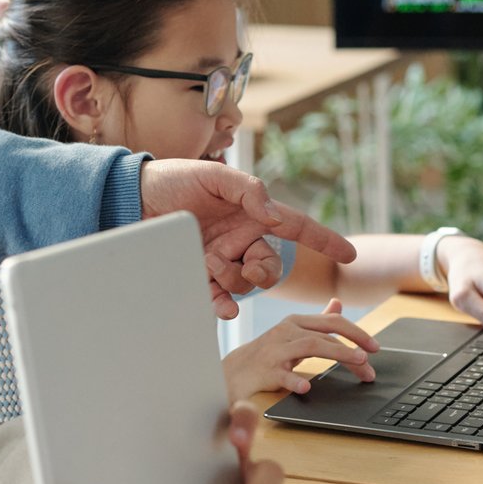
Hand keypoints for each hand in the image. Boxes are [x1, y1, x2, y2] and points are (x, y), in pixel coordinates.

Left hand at [140, 158, 356, 317]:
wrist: (132, 197)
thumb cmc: (174, 179)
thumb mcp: (213, 175)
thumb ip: (248, 191)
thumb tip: (275, 215)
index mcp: (252, 212)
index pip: (296, 226)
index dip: (324, 239)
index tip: (350, 253)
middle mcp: (241, 238)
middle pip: (272, 265)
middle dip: (267, 271)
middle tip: (250, 265)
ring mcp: (221, 257)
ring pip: (246, 284)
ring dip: (236, 281)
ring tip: (212, 264)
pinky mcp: (198, 274)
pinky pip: (219, 297)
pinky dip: (223, 305)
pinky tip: (223, 308)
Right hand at [222, 299, 380, 396]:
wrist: (234, 372)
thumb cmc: (268, 353)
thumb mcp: (293, 332)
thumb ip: (317, 321)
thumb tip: (338, 304)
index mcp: (296, 322)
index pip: (332, 322)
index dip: (357, 332)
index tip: (376, 347)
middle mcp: (286, 331)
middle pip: (325, 335)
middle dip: (352, 349)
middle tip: (371, 366)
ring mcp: (276, 350)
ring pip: (310, 346)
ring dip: (338, 354)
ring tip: (358, 364)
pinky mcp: (265, 370)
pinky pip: (282, 374)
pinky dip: (295, 380)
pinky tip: (307, 387)